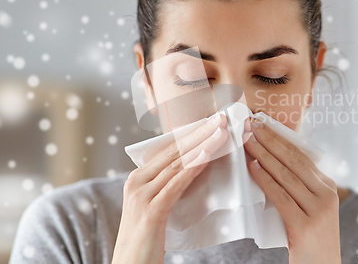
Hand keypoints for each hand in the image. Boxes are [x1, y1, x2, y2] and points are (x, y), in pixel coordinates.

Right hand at [112, 114, 228, 263]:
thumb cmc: (145, 239)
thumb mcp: (154, 207)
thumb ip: (168, 187)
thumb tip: (194, 168)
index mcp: (138, 178)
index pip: (168, 150)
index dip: (190, 135)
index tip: (210, 123)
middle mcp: (137, 181)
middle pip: (174, 152)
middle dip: (199, 133)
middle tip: (219, 119)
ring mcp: (142, 195)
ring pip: (177, 164)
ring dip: (202, 146)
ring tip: (220, 133)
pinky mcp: (151, 211)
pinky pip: (176, 184)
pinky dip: (193, 168)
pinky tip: (207, 156)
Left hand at [243, 118, 340, 263]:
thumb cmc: (308, 238)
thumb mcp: (308, 207)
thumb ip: (297, 187)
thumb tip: (267, 162)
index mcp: (328, 186)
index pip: (301, 156)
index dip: (280, 139)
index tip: (262, 125)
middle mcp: (327, 195)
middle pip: (294, 162)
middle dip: (271, 141)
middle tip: (251, 125)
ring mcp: (318, 210)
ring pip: (287, 176)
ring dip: (264, 156)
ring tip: (247, 142)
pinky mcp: (305, 226)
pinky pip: (281, 197)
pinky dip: (265, 180)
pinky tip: (253, 168)